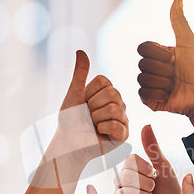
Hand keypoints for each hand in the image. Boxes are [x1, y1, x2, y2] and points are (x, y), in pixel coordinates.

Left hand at [36, 50, 128, 186]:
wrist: (69, 143)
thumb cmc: (70, 120)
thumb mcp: (74, 94)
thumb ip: (80, 73)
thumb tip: (80, 51)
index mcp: (108, 92)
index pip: (105, 82)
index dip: (89, 93)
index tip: (84, 103)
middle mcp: (119, 103)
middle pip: (112, 94)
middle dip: (93, 106)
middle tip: (88, 116)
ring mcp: (123, 118)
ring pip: (113, 109)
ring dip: (96, 118)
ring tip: (93, 125)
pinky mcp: (124, 134)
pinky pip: (116, 125)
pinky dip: (102, 129)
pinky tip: (99, 133)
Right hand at [114, 125, 183, 193]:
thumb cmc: (169, 192)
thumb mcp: (164, 167)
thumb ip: (153, 148)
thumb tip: (146, 124)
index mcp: (130, 169)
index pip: (129, 160)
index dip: (146, 169)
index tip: (155, 175)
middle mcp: (121, 181)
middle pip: (126, 176)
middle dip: (147, 185)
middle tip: (154, 190)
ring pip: (126, 193)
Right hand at [137, 0, 193, 127]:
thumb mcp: (188, 42)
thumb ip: (179, 21)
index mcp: (159, 55)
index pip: (143, 48)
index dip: (158, 53)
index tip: (173, 57)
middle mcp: (153, 69)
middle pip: (142, 63)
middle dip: (162, 69)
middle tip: (176, 73)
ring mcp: (150, 85)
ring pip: (142, 78)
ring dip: (162, 82)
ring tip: (174, 85)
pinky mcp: (149, 100)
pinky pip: (142, 93)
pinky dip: (158, 94)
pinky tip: (169, 95)